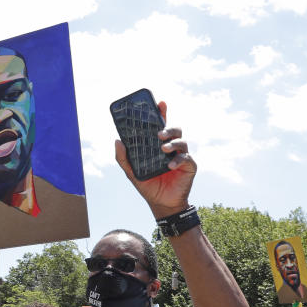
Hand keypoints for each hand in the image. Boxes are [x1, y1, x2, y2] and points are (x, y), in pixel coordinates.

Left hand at [114, 101, 195, 218]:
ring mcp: (181, 156)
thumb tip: (117, 140)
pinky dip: (177, 160)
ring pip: (182, 141)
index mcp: (158, 146)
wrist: (161, 204)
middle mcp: (171, 148)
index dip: (161, 113)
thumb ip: (123, 157)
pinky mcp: (189, 166)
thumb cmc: (148, 186)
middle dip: (168, 127)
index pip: (160, 125)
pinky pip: (186, 158)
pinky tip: (169, 166)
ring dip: (173, 143)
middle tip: (159, 133)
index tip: (160, 103)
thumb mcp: (131, 172)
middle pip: (175, 130)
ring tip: (163, 149)